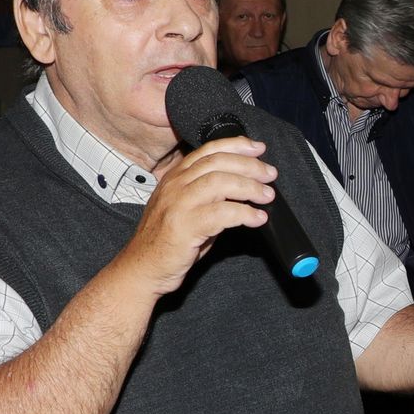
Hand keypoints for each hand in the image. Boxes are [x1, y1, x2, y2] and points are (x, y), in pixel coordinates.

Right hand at [119, 137, 277, 296]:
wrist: (143, 268)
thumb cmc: (169, 240)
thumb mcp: (187, 207)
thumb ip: (210, 193)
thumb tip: (246, 184)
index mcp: (175, 177)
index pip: (208, 150)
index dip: (236, 145)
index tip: (258, 148)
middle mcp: (174, 186)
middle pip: (218, 162)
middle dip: (249, 165)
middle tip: (270, 175)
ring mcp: (177, 205)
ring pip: (220, 182)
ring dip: (250, 187)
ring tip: (267, 196)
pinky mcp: (184, 227)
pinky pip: (222, 213)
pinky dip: (245, 213)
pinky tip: (257, 218)